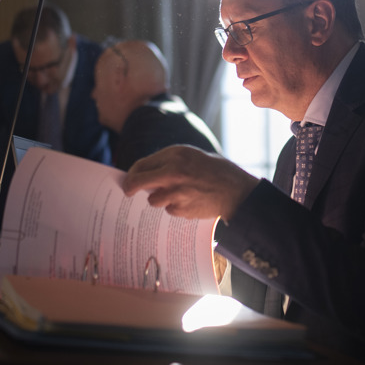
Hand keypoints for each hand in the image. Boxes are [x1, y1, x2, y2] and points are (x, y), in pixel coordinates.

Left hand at [123, 145, 258, 219]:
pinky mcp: (183, 208)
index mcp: (176, 155)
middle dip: (130, 187)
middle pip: (139, 182)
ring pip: (153, 200)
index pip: (142, 164)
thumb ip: (169, 162)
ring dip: (159, 199)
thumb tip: (145, 172)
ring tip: (176, 194)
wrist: (236, 191)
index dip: (132, 174)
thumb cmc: (215, 171)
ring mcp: (177, 192)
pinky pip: (169, 209)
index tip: (128, 180)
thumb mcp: (192, 156)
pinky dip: (175, 207)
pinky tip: (189, 201)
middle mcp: (173, 172)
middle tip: (128, 192)